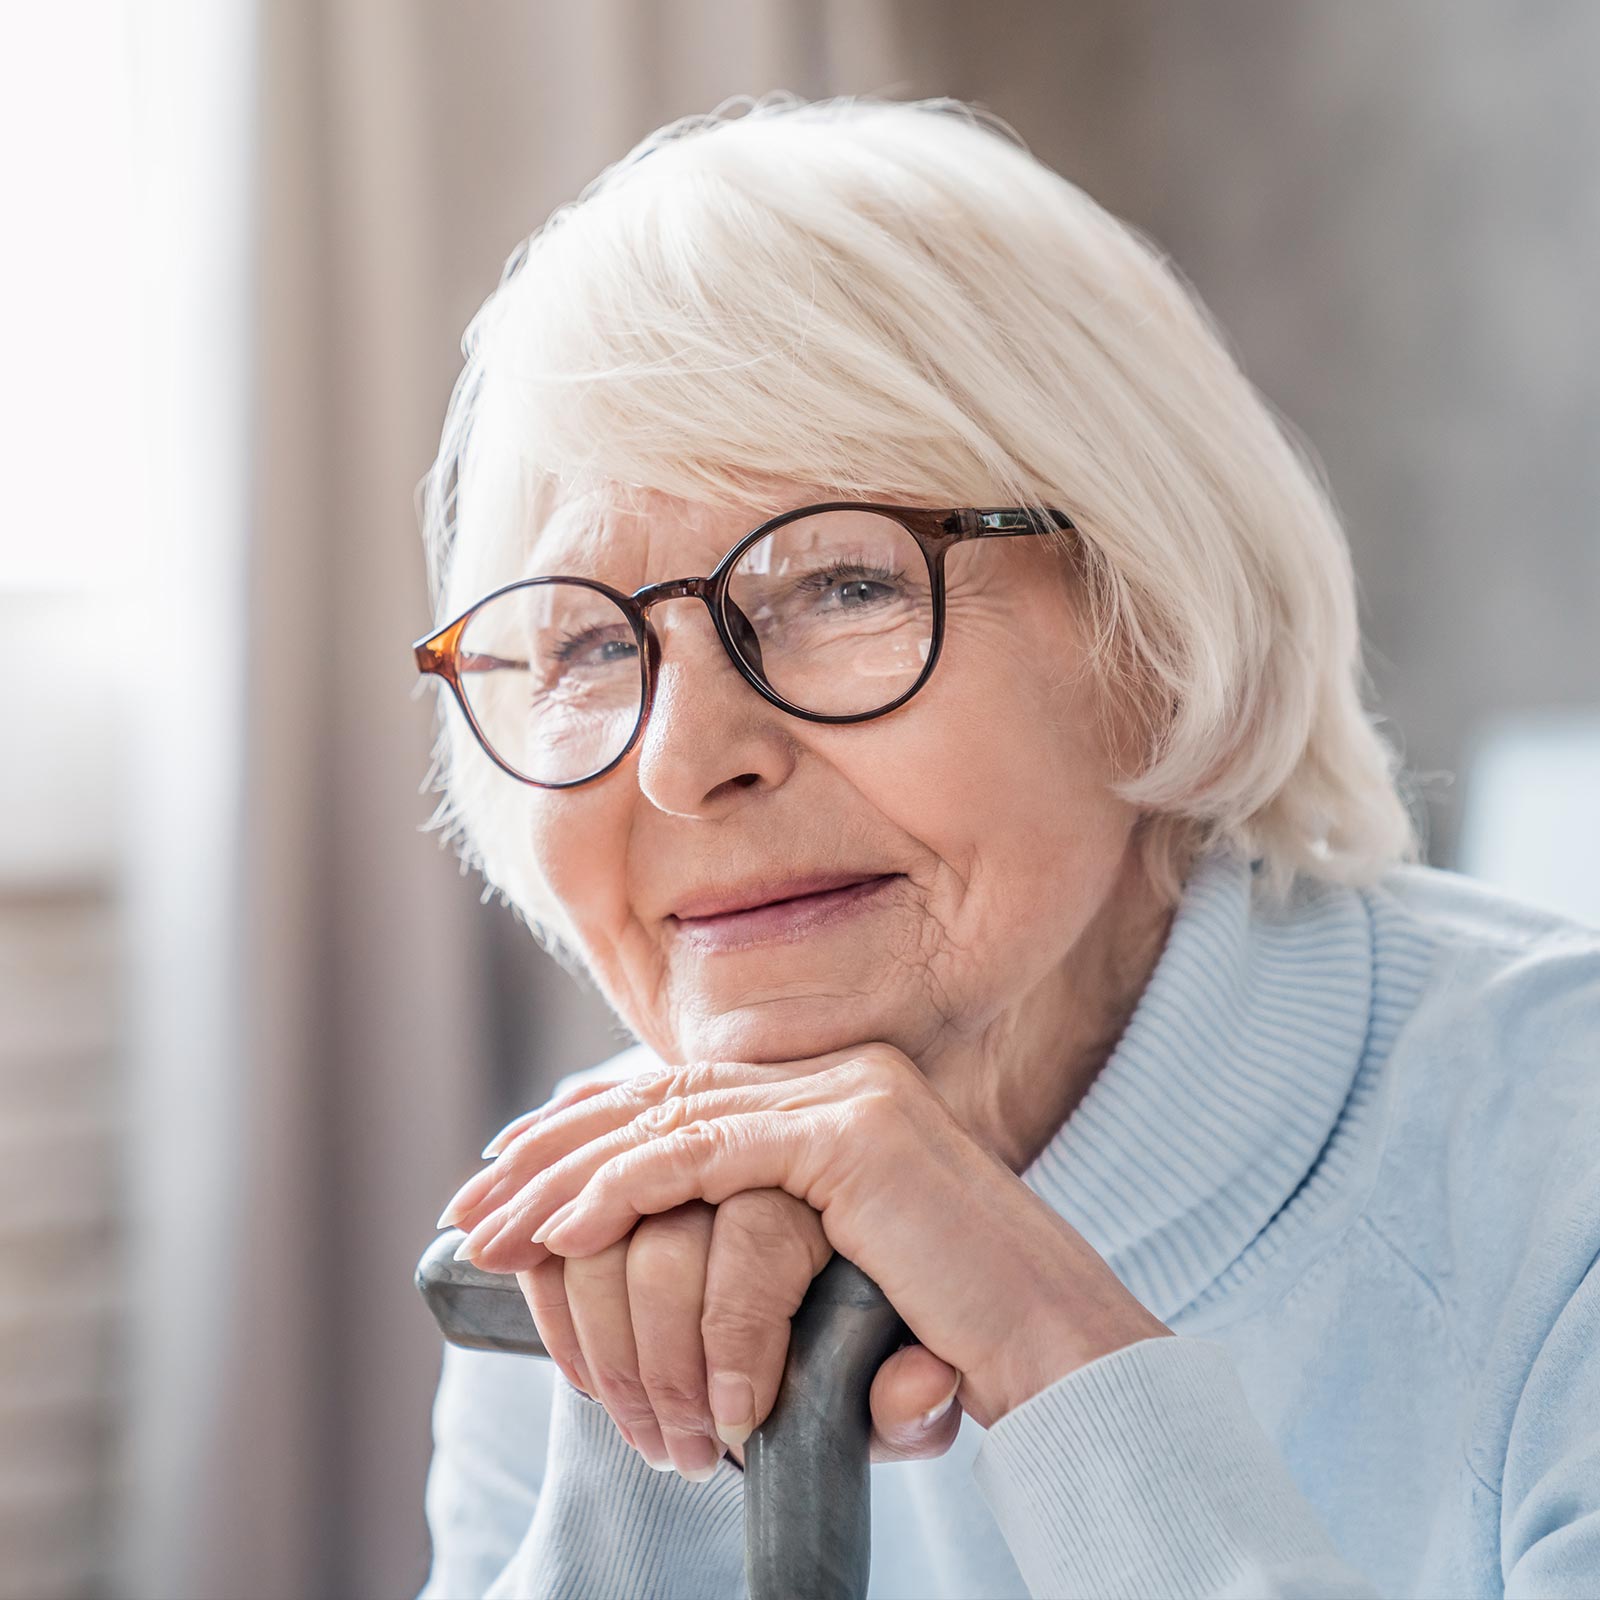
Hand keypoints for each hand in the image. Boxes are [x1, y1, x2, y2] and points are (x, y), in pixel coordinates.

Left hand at [438, 1045, 1170, 1427]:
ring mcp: (853, 1096)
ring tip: (490, 1228)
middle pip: (664, 1097)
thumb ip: (762, 1235)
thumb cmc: (952, 1331)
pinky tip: (561, 1231)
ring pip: (669, 1121)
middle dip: (555, 1148)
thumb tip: (652, 1248)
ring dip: (565, 1177)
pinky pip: (705, 1157)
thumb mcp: (834, 1269)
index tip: (514, 1175)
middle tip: (474, 1201)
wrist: (1061, 1357)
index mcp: (843, 1092)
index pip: (688, 1097)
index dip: (591, 1130)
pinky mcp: (854, 1139)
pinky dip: (622, 1190)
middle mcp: (846, 1075)